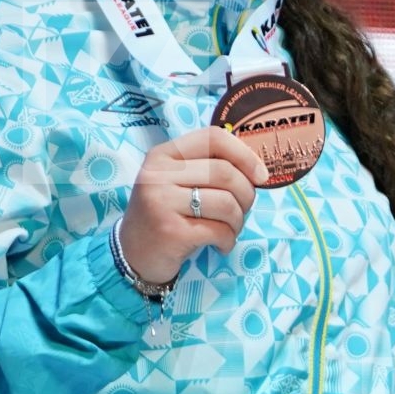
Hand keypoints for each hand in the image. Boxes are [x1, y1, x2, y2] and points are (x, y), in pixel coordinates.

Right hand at [119, 127, 267, 284]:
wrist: (133, 255)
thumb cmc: (166, 214)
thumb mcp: (178, 182)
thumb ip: (208, 167)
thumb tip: (259, 169)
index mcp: (163, 155)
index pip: (213, 137)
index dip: (245, 154)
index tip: (261, 176)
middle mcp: (157, 174)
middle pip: (224, 172)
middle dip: (246, 194)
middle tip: (243, 210)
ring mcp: (161, 202)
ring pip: (226, 203)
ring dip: (239, 221)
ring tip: (231, 229)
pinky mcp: (170, 231)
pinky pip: (218, 230)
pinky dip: (229, 240)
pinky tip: (221, 244)